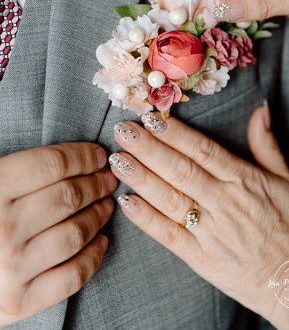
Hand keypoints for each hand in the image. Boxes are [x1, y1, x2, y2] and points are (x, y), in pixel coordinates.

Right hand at [0, 143, 114, 324]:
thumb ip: (15, 175)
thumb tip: (71, 159)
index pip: (51, 164)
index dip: (82, 156)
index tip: (97, 156)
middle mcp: (1, 230)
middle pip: (69, 196)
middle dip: (95, 183)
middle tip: (106, 178)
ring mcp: (11, 269)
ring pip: (77, 231)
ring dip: (99, 214)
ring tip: (106, 204)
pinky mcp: (19, 303)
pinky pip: (73, 275)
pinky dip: (93, 255)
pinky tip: (99, 241)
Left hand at [110, 109, 288, 329]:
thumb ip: (268, 145)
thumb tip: (260, 111)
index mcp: (246, 181)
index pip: (204, 151)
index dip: (176, 133)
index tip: (152, 117)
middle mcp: (225, 203)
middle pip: (180, 170)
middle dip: (149, 148)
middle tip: (123, 130)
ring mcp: (211, 232)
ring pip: (169, 199)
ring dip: (141, 177)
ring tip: (117, 159)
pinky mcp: (200, 257)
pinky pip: (168, 234)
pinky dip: (146, 219)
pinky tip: (127, 202)